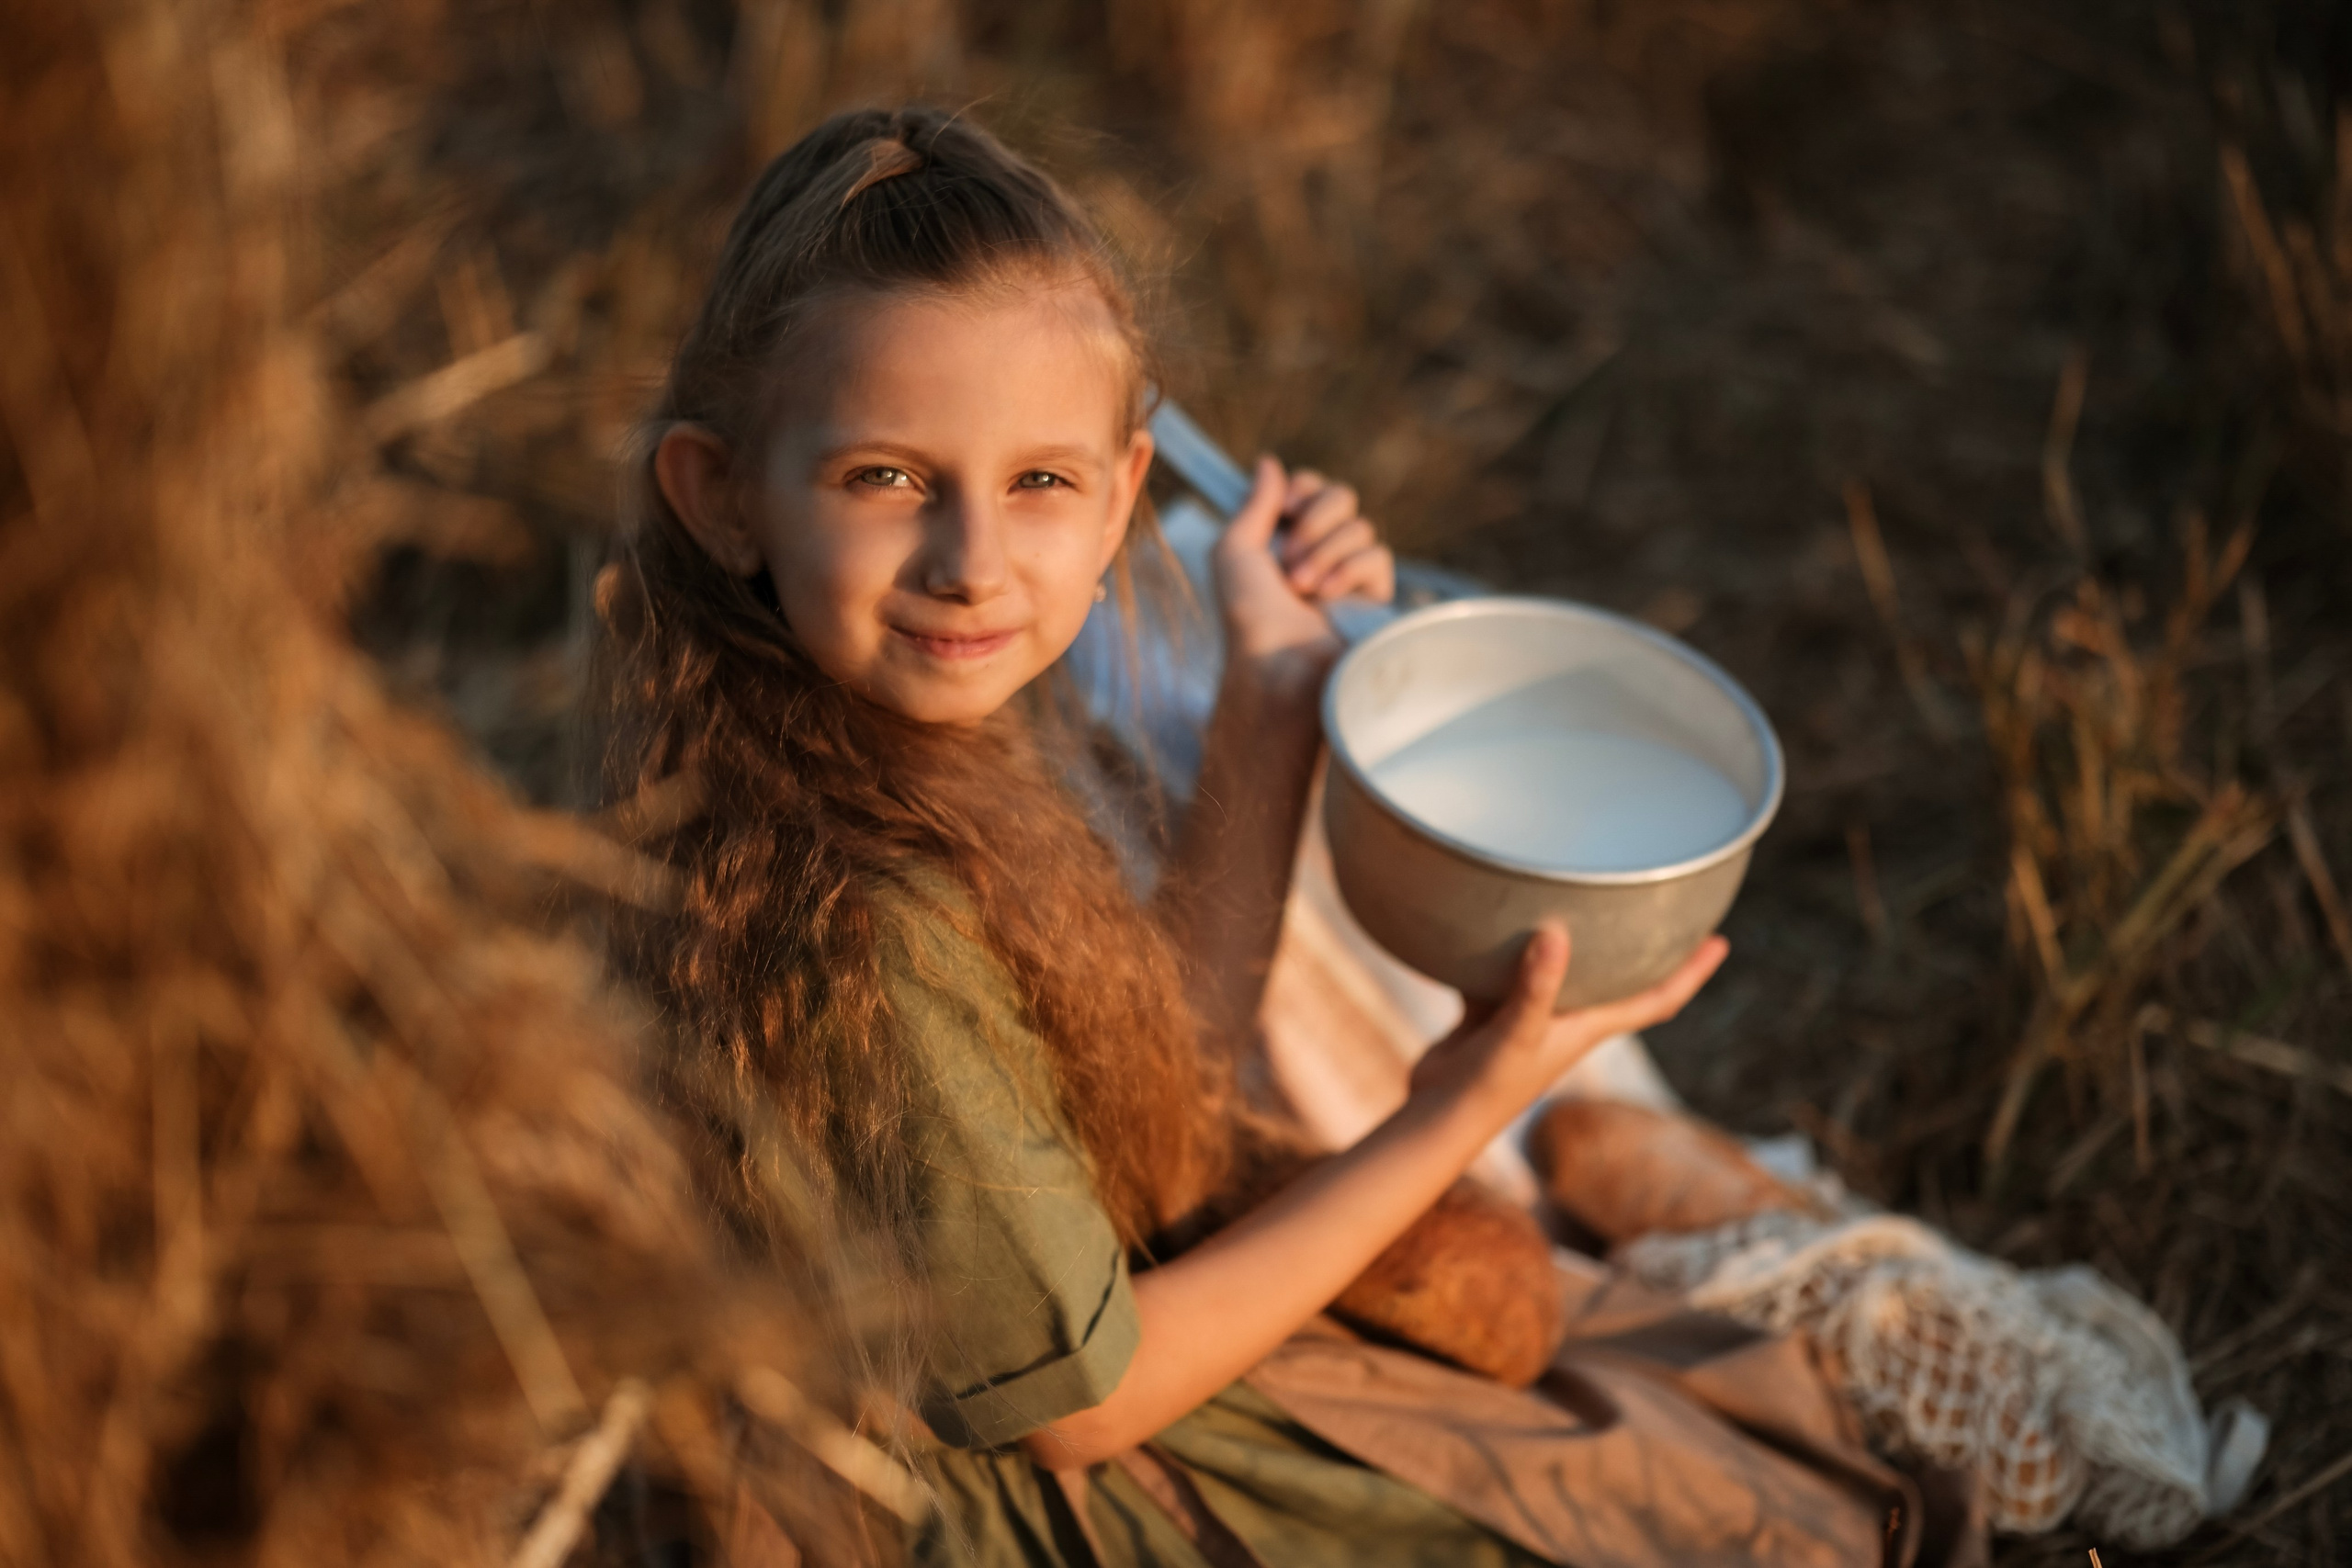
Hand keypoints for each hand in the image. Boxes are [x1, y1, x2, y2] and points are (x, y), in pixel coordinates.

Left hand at [1211, 458, 1396, 686]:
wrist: (1277, 665)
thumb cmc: (1247, 614)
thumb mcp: (1234, 550)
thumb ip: (1254, 504)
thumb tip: (1269, 462)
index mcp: (1284, 539)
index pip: (1310, 488)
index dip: (1302, 490)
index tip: (1287, 510)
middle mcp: (1318, 551)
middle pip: (1341, 495)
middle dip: (1316, 519)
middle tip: (1290, 557)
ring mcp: (1349, 573)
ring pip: (1360, 526)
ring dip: (1325, 551)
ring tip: (1302, 587)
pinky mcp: (1374, 597)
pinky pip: (1378, 556)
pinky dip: (1350, 570)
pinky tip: (1328, 597)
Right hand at [1407, 927, 1728, 1132]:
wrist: (1436, 1118)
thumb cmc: (1487, 1086)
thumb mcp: (1517, 1034)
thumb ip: (1537, 987)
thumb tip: (1554, 933)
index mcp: (1589, 1028)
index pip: (1657, 1000)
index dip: (1691, 973)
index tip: (1720, 942)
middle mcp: (1565, 1022)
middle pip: (1616, 981)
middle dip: (1638, 950)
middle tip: (1657, 905)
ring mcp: (1527, 1020)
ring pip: (1555, 972)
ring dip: (1565, 944)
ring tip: (1573, 899)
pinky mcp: (1489, 1017)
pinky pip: (1500, 973)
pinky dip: (1494, 951)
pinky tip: (1479, 923)